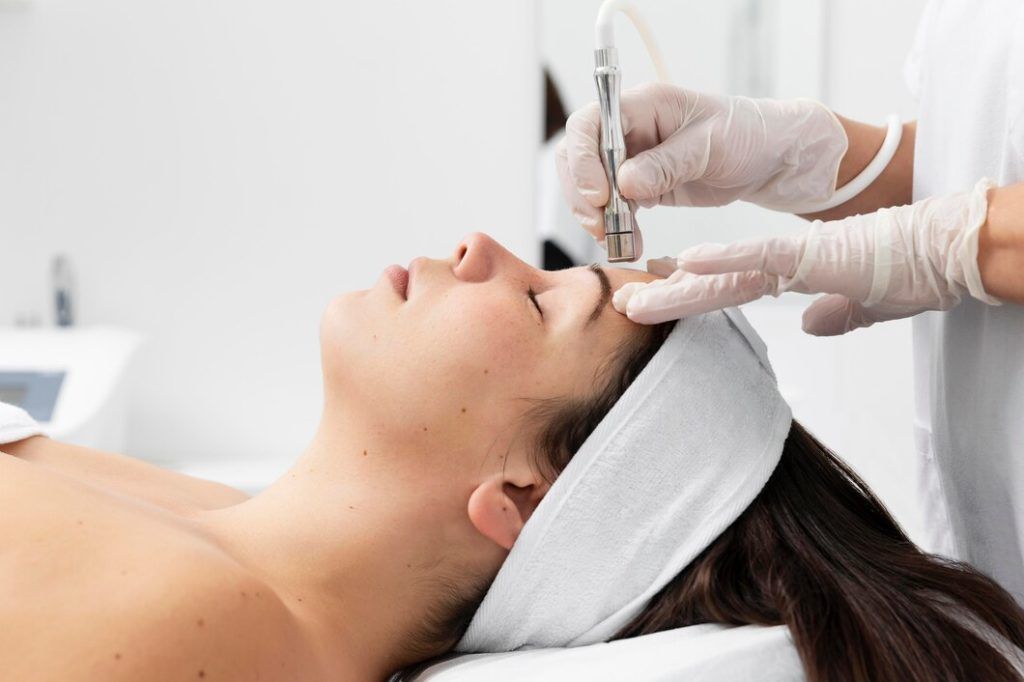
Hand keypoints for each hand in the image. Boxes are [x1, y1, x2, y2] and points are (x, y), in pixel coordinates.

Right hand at [555, 82, 848, 242]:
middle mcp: (629, 130)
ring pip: (589, 187)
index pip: (589, 125)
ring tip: (620, 242)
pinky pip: (611, 207)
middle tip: (602, 228)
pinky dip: (614, 228)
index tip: (599, 195)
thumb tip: (624, 183)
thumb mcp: (711, 146)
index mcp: (643, 105)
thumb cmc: (748, 136)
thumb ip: (667, 163)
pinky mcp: (639, 187)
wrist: (770, 159)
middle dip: (583, 196)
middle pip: (578, 158)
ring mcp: (631, 159)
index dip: (583, 160)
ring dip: (596, 218)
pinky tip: (630, 244)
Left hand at [613, 179, 1002, 334]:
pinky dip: (724, 257)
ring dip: (676, 285)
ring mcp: (794, 257)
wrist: (947, 250)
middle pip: (710, 283)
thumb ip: (835, 315)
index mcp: (791, 275)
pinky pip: (761, 254)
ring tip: (633, 294)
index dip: (687, 294)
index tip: (652, 298)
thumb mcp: (866, 305)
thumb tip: (810, 327)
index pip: (726, 287)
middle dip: (665, 295)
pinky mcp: (814, 252)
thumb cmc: (913, 272)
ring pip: (723, 272)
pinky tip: (687, 261)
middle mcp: (782, 265)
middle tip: (621, 302)